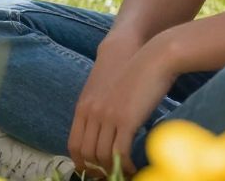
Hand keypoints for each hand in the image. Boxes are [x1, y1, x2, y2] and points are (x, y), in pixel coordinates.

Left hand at [68, 34, 177, 174]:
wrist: (150, 56)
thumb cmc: (133, 71)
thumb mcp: (107, 89)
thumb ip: (100, 108)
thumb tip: (104, 130)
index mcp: (84, 106)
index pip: (74, 143)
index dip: (81, 162)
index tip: (93, 171)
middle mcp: (92, 112)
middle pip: (86, 154)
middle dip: (96, 170)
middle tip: (110, 176)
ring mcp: (107, 116)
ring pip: (102, 156)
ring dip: (113, 170)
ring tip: (124, 174)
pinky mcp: (125, 120)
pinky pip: (119, 153)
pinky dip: (126, 166)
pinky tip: (134, 168)